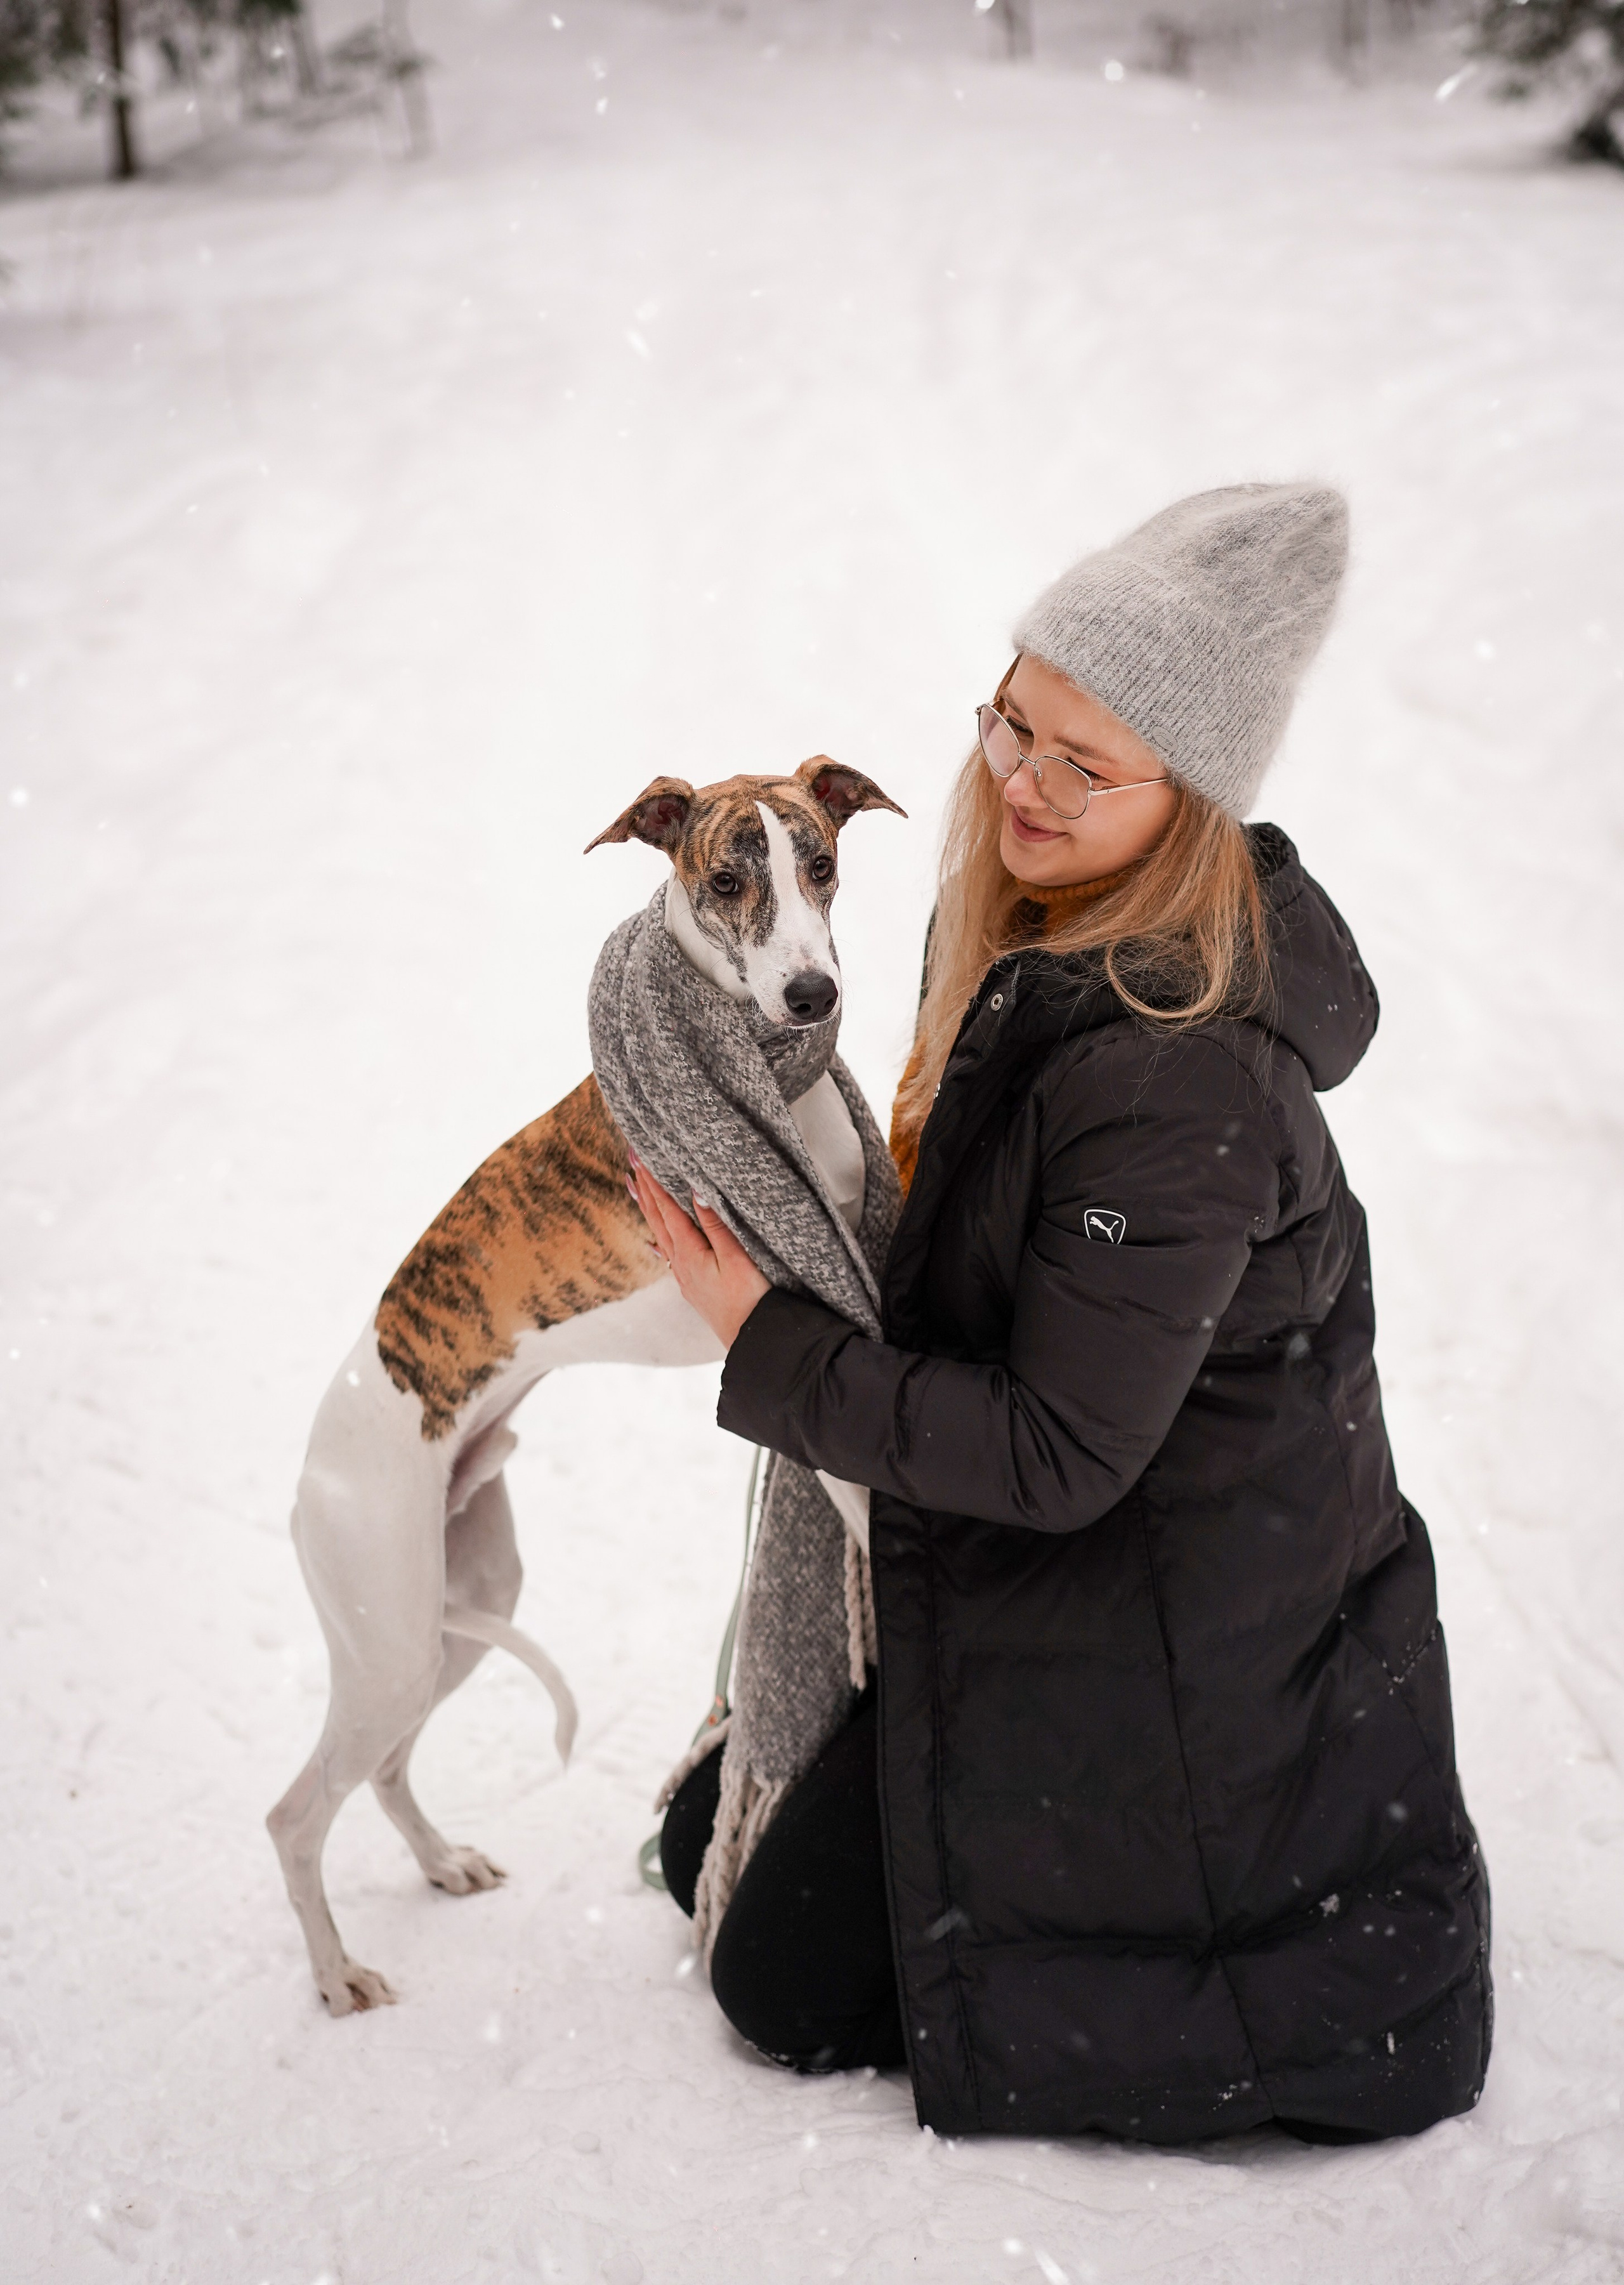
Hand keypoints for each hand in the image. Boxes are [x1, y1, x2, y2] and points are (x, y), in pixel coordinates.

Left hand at [631, 1156, 770, 1349]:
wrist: (753, 1340)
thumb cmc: (751, 1300)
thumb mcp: (736, 1259)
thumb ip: (716, 1225)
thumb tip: (695, 1191)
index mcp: (689, 1252)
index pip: (666, 1209)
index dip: (653, 1181)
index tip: (640, 1157)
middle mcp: (680, 1263)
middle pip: (656, 1217)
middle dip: (643, 1187)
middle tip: (630, 1159)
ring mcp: (684, 1275)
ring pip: (659, 1232)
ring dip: (647, 1207)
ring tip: (633, 1186)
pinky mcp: (693, 1285)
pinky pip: (668, 1252)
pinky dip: (658, 1236)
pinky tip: (653, 1239)